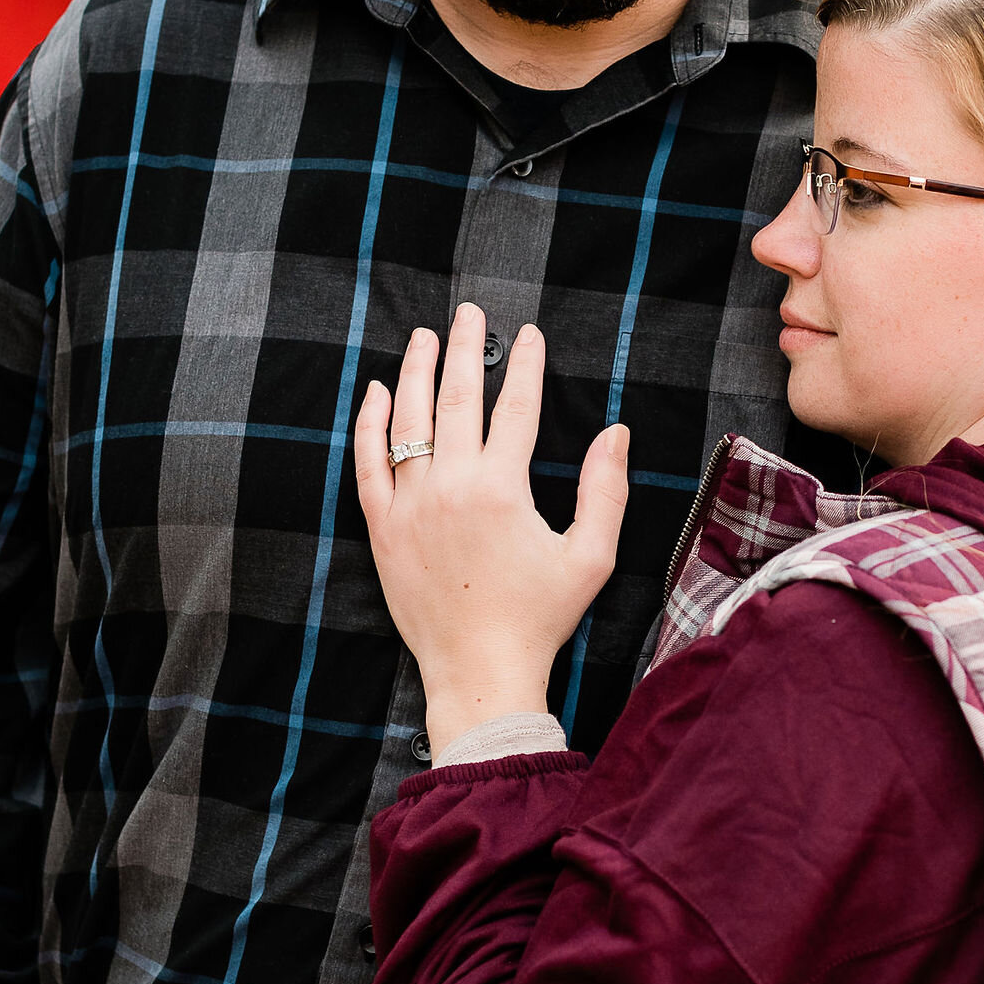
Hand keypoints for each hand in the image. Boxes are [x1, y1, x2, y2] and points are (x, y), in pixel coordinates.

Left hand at [354, 306, 628, 755]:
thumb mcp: (591, 556)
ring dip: (414, 372)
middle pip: (455, 399)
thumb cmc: (540, 618)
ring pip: (407, 422)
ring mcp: (410, 506)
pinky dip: (370, 424)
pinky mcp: (382, 529)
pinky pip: (368, 464)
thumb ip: (604, 490)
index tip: (527, 334)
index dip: (523, 365)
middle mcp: (451, 486)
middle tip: (467, 312)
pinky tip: (376, 393)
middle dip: (463, 349)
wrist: (479, 671)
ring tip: (423, 337)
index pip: (514, 407)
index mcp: (502, 488)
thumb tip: (615, 432)